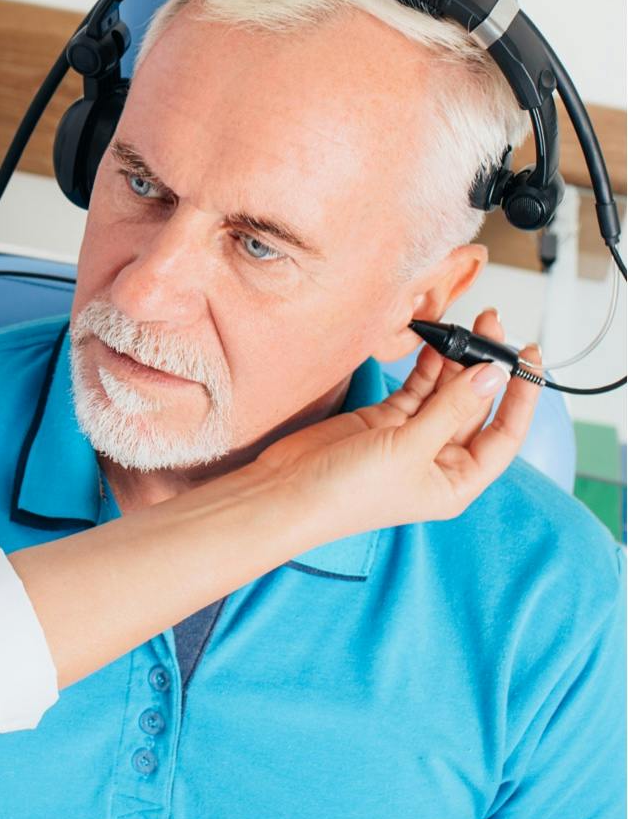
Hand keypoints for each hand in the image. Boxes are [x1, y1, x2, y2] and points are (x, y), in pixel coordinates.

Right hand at [253, 309, 539, 539]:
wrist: (288, 491)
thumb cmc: (347, 493)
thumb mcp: (408, 449)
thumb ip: (451, 409)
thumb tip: (492, 375)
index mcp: (456, 481)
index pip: (505, 434)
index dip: (522, 397)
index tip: (529, 359)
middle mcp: (438, 460)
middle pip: (476, 407)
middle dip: (486, 368)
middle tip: (492, 326)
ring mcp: (410, 438)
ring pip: (445, 392)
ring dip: (456, 362)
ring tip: (465, 327)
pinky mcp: (382, 420)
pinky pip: (416, 388)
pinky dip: (426, 366)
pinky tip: (435, 344)